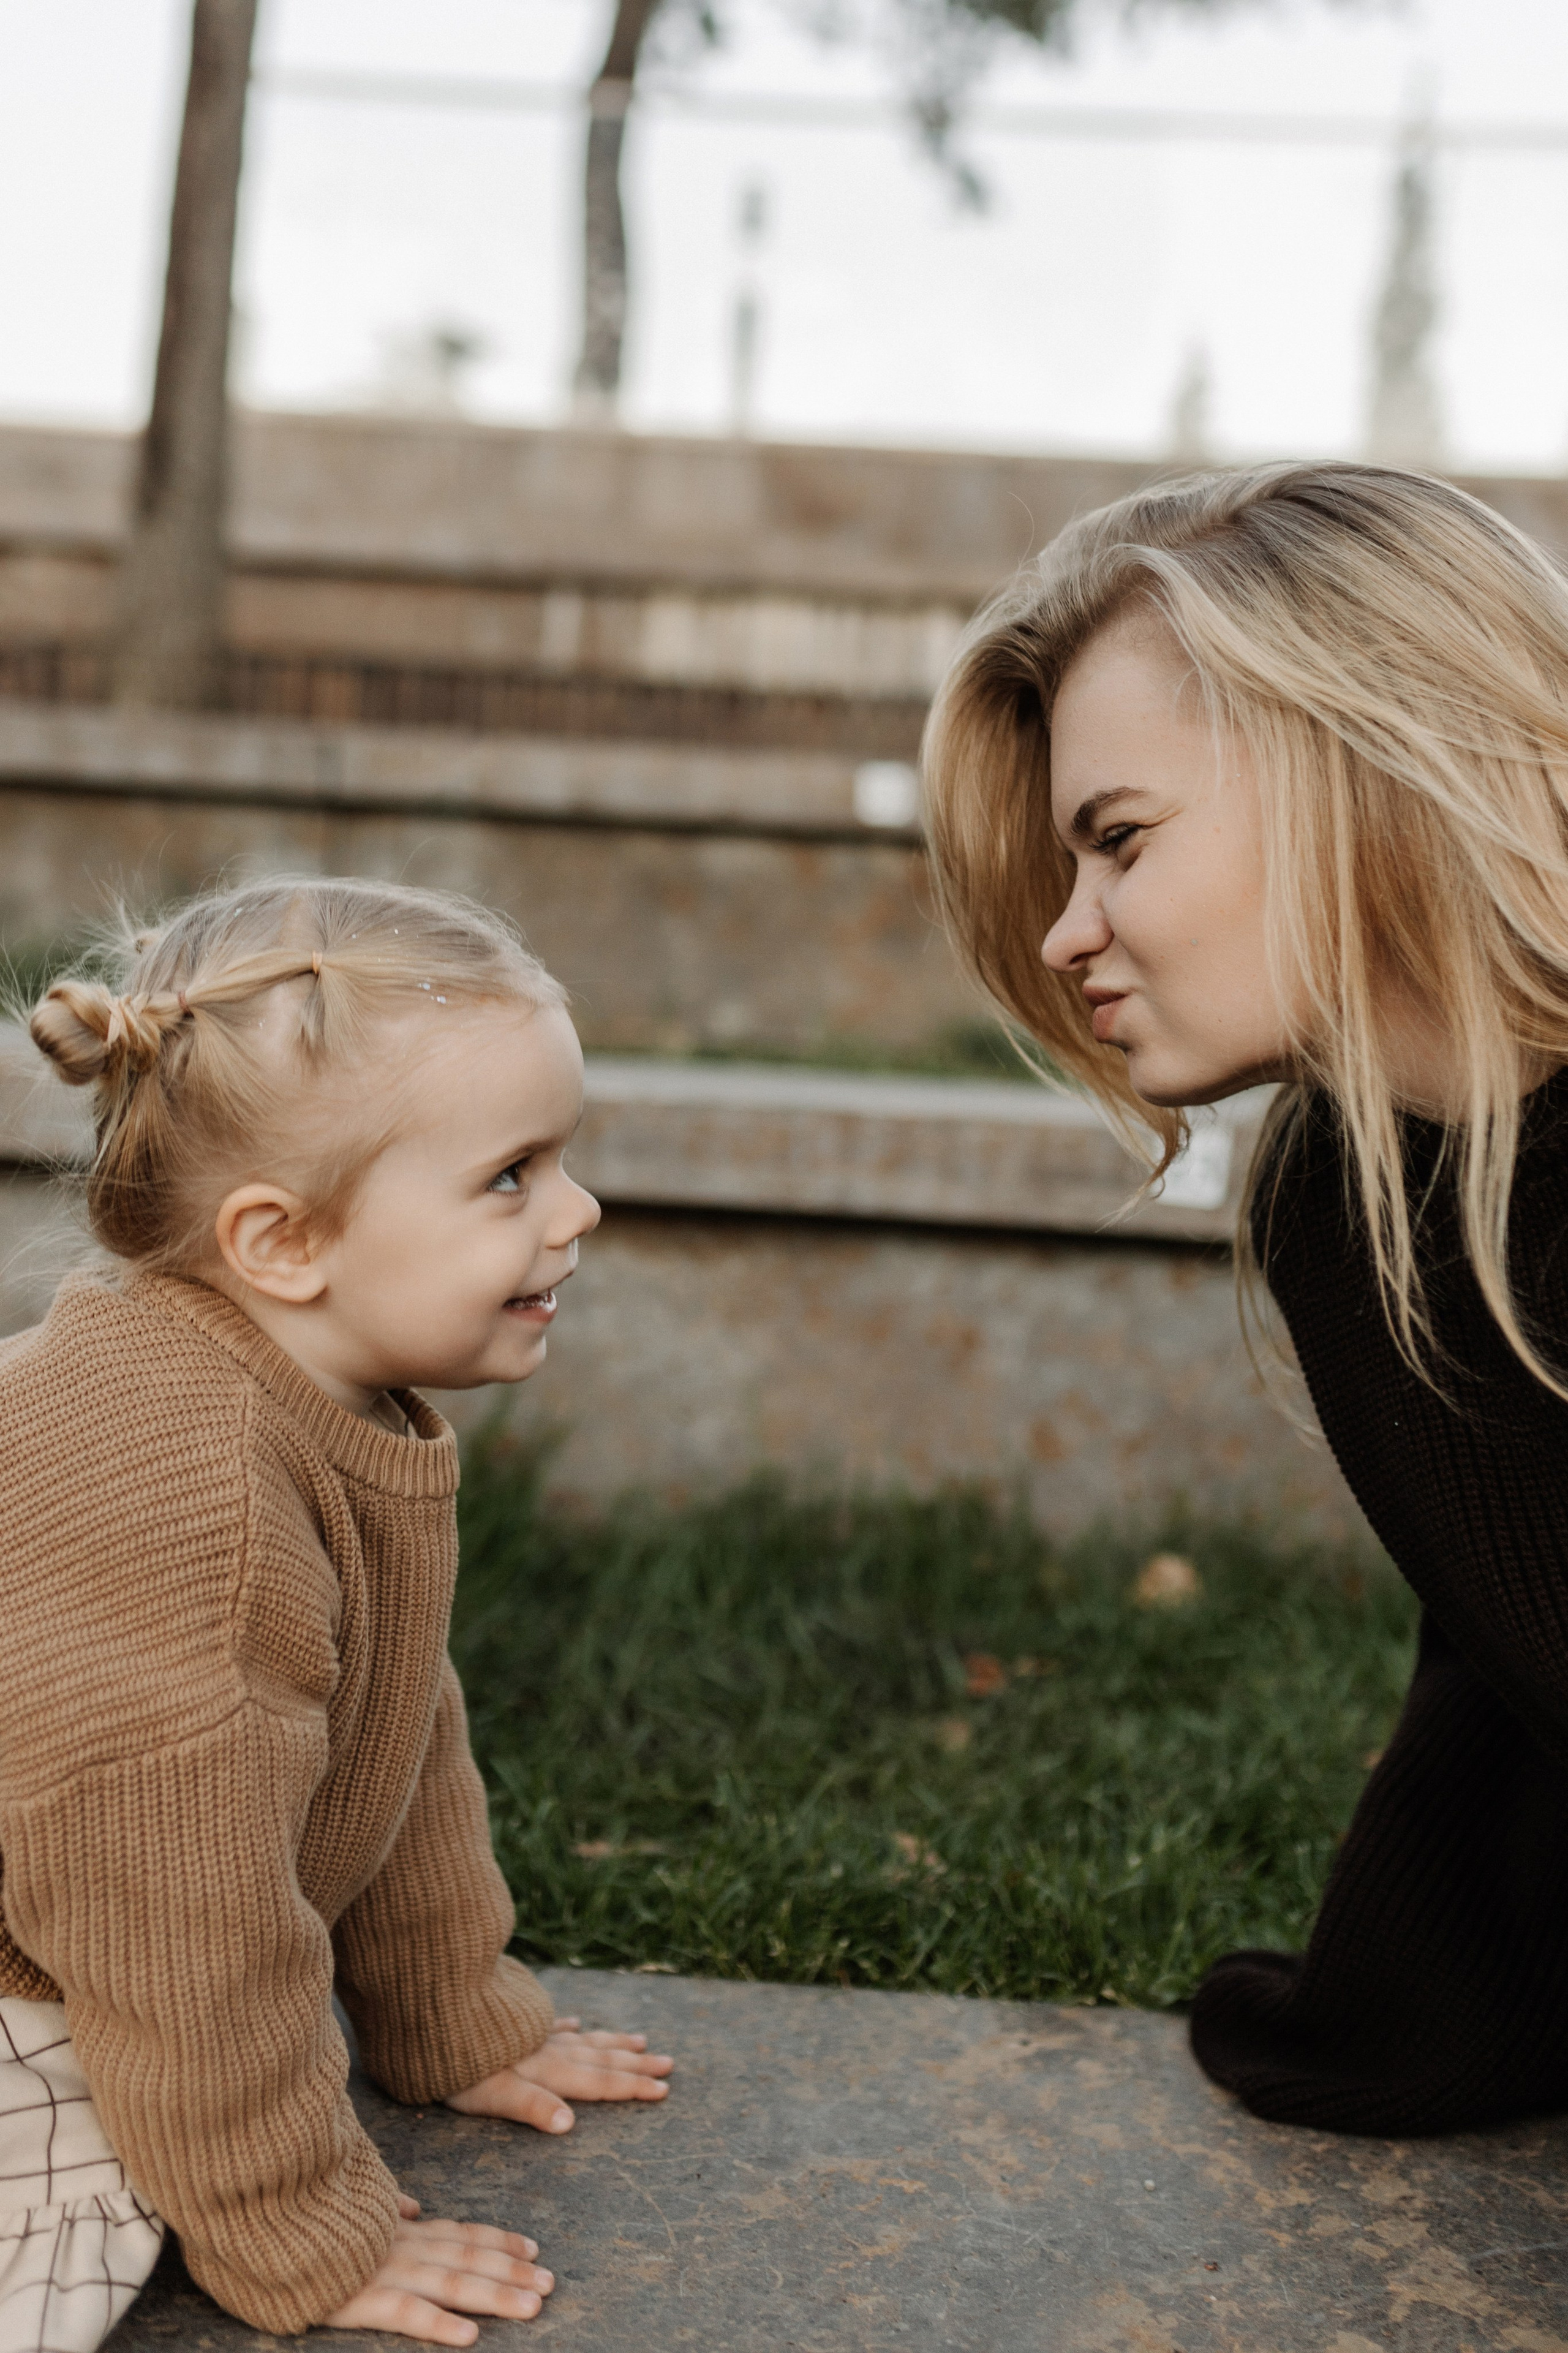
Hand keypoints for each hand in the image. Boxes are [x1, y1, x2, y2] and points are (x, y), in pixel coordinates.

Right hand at [325, 2196, 551, 2344]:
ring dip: (495, 2296)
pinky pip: (407, 2313)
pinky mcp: (361, 2299)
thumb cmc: (311, 2221)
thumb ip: (387, 2207)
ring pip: (452, 2284)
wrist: (271, 2224)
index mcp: (402, 2229)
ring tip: (532, 2307)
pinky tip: (469, 2337)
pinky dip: (440, 2324)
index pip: (461, 2233)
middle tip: (551, 2284)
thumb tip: (412, 2204)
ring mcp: (386, 2271)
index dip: (498, 2241)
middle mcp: (405, 2247)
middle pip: (469, 2258)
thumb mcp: (354, 2206)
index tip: (533, 2249)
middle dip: (512, 2271)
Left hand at [444, 2018, 673, 2133]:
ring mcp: (533, 2034)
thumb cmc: (458, 2066)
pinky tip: (575, 2021)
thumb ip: (533, 2107)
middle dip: (636, 2064)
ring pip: (583, 2039)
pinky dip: (568, 2026)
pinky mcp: (514, 2024)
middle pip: (601, 2057)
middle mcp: (549, 2050)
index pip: (600, 2081)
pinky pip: (550, 2024)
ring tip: (640, 2039)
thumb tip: (571, 2124)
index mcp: (549, 2070)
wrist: (433, 2014)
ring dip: (612, 2042)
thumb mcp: (494, 2093)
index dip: (632, 2087)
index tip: (664, 2089)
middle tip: (669, 2063)